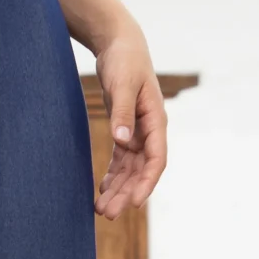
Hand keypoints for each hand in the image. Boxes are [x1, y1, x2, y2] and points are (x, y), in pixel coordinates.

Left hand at [95, 35, 166, 219]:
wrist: (121, 44)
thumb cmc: (125, 60)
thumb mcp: (122, 83)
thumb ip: (122, 112)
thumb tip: (122, 140)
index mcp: (156, 120)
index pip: (156, 158)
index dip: (147, 182)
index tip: (135, 202)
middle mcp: (150, 130)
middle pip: (141, 170)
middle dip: (126, 193)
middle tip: (108, 214)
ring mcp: (138, 132)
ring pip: (130, 169)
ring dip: (118, 189)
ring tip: (102, 210)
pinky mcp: (125, 130)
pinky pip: (121, 160)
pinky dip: (112, 176)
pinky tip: (102, 190)